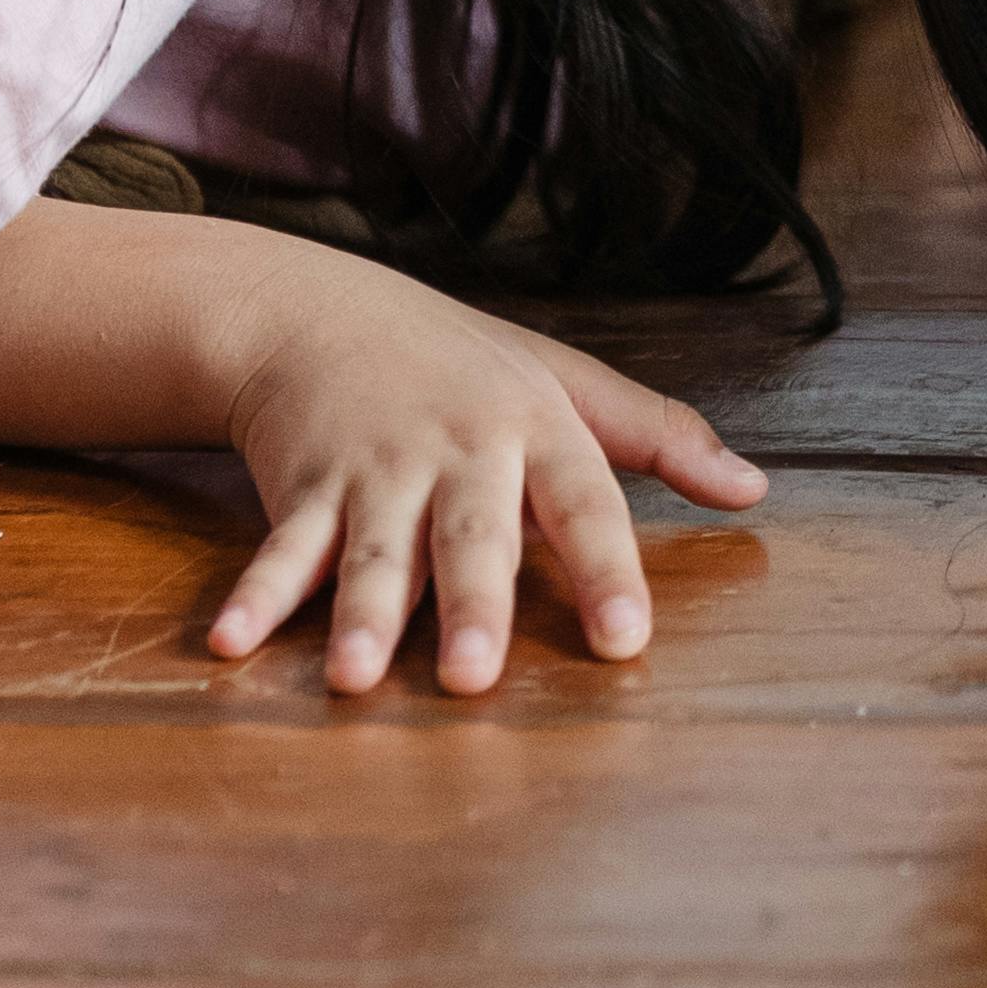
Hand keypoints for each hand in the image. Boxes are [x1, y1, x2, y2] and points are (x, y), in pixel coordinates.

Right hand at [205, 260, 771, 693]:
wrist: (316, 308)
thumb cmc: (461, 361)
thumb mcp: (566, 382)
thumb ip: (658, 438)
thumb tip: (754, 489)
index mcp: (533, 429)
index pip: (585, 501)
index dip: (607, 571)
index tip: (625, 641)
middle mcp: (457, 451)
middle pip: (470, 536)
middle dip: (471, 605)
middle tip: (473, 678)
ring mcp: (375, 470)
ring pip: (373, 550)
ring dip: (360, 614)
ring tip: (355, 679)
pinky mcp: (306, 486)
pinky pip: (283, 547)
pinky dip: (257, 597)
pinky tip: (232, 646)